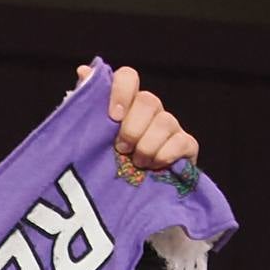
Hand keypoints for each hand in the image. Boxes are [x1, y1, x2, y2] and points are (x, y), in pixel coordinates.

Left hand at [79, 63, 196, 171]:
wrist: (125, 198)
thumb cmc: (105, 164)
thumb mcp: (89, 138)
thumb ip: (86, 107)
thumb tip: (83, 71)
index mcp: (126, 103)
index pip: (128, 77)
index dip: (121, 91)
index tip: (112, 117)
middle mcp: (150, 110)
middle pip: (149, 100)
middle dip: (132, 128)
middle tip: (121, 149)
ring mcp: (170, 126)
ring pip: (165, 122)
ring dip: (146, 147)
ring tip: (136, 163)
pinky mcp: (186, 146)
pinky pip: (182, 142)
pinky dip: (165, 155)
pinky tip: (154, 166)